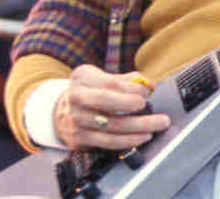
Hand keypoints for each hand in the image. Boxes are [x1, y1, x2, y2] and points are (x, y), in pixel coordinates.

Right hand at [54, 65, 169, 149]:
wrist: (60, 112)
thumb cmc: (91, 92)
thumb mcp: (101, 78)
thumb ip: (125, 80)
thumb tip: (149, 85)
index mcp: (82, 78)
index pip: (109, 82)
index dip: (131, 87)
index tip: (147, 91)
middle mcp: (75, 98)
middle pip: (105, 101)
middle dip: (130, 104)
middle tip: (149, 105)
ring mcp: (76, 120)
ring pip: (111, 125)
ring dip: (138, 126)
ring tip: (158, 124)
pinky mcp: (79, 139)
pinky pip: (108, 142)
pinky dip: (129, 140)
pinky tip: (143, 137)